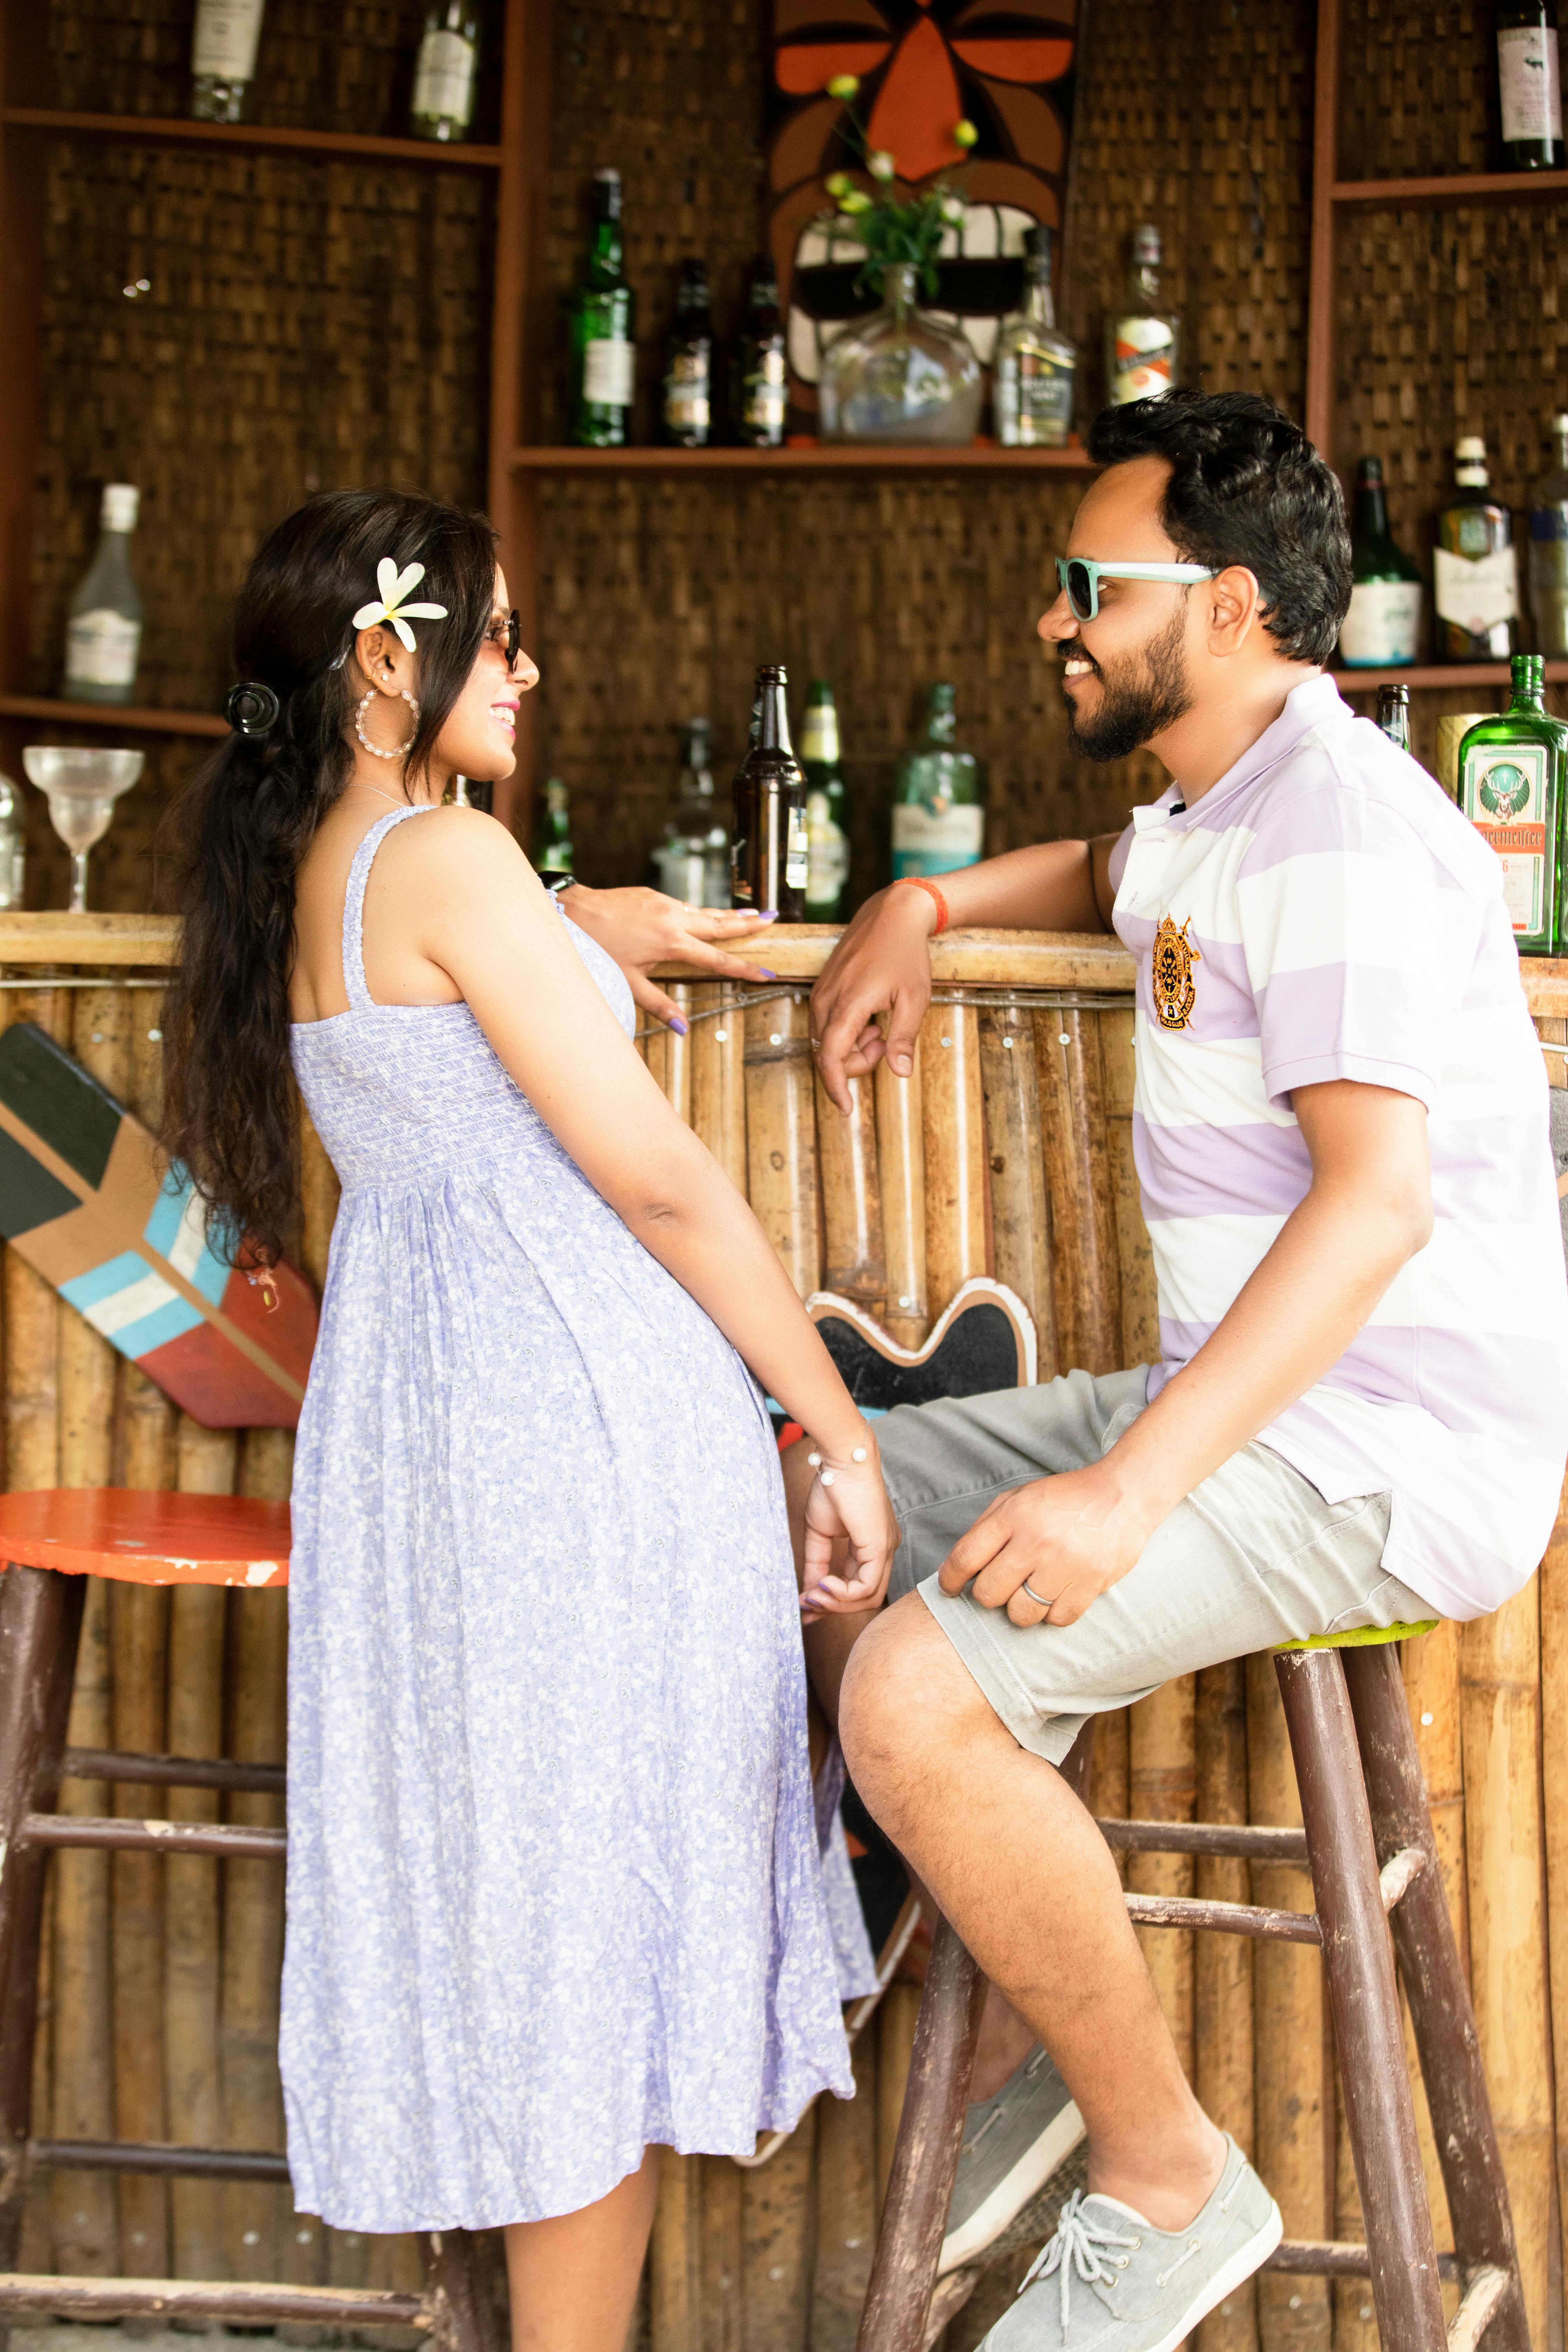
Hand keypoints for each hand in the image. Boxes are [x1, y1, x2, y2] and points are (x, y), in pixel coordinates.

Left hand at [561, 885, 778, 1030]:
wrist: (572, 912)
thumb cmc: (597, 950)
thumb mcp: (628, 982)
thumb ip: (659, 1005)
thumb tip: (683, 1028)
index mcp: (672, 943)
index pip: (717, 959)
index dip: (743, 969)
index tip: (766, 973)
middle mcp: (674, 919)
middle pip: (720, 924)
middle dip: (748, 925)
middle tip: (774, 921)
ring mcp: (664, 904)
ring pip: (705, 911)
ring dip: (730, 915)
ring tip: (753, 914)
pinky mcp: (653, 895)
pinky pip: (685, 906)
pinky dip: (702, 911)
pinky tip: (709, 914)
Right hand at [798, 1442, 899, 1616]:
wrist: (841, 1459)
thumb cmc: (831, 1486)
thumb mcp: (819, 1533)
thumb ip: (817, 1563)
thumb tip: (807, 1594)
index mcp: (873, 1545)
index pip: (858, 1586)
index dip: (832, 1601)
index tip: (806, 1607)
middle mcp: (885, 1550)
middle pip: (865, 1598)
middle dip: (833, 1607)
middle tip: (806, 1605)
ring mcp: (886, 1550)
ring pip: (868, 1598)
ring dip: (836, 1603)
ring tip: (812, 1595)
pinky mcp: (880, 1547)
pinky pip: (866, 1587)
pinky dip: (843, 1593)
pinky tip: (824, 1584)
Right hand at [809, 886, 935, 1115]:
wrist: (892, 914)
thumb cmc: (906, 953)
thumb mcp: (915, 998)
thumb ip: (904, 1038)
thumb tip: (899, 1073)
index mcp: (848, 1004)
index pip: (831, 1059)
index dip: (837, 1089)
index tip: (847, 1110)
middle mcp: (826, 1000)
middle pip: (829, 1054)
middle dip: (857, 1063)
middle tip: (887, 1044)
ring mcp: (821, 992)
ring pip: (827, 1040)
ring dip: (853, 1046)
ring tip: (882, 1026)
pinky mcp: (823, 987)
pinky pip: (827, 1023)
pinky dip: (848, 1031)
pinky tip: (871, 1017)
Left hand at [936, 1463, 1152, 1627]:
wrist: (1124, 1494)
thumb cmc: (1065, 1498)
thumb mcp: (1019, 1497)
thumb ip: (988, 1527)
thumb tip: (961, 1566)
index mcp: (1013, 1516)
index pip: (965, 1559)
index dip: (950, 1581)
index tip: (950, 1589)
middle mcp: (1035, 1541)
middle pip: (989, 1594)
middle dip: (989, 1595)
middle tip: (1002, 1586)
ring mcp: (1064, 1565)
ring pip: (1022, 1614)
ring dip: (1021, 1609)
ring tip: (1032, 1591)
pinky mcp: (1091, 1583)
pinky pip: (1057, 1620)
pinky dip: (1053, 1614)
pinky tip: (1057, 1595)